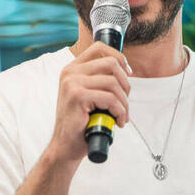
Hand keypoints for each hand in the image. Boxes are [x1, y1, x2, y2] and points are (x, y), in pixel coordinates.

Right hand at [48, 42, 131, 164]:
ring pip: (113, 82)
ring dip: (124, 102)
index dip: (119, 57)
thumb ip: (100, 80)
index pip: (99, 48)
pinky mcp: (77, 96)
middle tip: (124, 101)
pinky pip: (110, 98)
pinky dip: (119, 111)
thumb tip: (126, 70)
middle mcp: (70, 72)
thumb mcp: (89, 95)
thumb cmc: (80, 122)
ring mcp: (72, 83)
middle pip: (111, 63)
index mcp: (72, 69)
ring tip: (121, 115)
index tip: (128, 73)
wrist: (66, 145)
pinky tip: (118, 121)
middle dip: (125, 84)